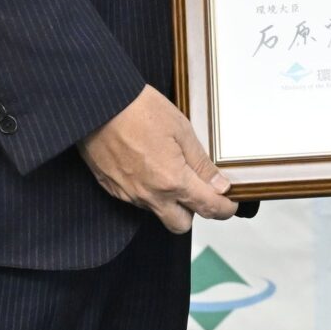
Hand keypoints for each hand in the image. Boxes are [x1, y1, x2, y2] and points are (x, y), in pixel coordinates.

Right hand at [79, 86, 239, 233]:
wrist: (99, 105)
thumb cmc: (139, 110)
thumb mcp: (181, 130)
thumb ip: (201, 163)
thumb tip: (219, 185)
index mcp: (172, 181)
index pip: (207, 208)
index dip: (224, 208)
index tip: (230, 203)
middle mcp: (150, 195)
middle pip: (180, 224)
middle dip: (194, 211)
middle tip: (199, 188)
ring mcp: (129, 194)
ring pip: (157, 211)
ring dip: (169, 200)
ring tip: (169, 168)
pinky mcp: (112, 189)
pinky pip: (137, 200)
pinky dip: (147, 190)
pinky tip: (147, 165)